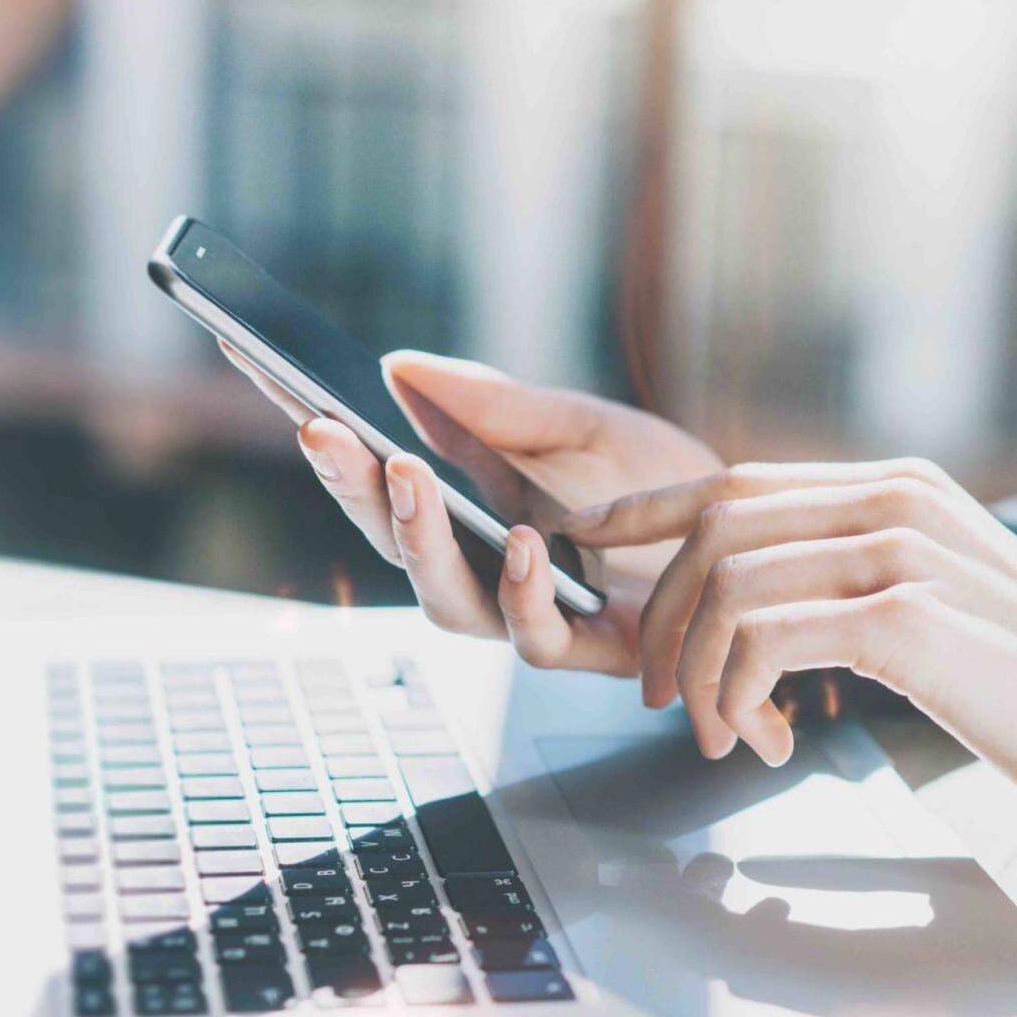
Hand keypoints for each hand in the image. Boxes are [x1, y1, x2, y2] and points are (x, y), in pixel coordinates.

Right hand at [221, 343, 722, 673]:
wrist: (757, 532)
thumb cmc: (663, 481)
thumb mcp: (578, 422)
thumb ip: (494, 404)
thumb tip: (396, 366)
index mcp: (471, 510)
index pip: (376, 480)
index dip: (320, 440)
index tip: (259, 374)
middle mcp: (488, 570)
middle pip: (392, 546)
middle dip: (350, 489)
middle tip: (324, 431)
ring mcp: (536, 614)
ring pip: (448, 602)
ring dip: (419, 540)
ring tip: (406, 473)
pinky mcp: (598, 650)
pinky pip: (539, 638)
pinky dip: (522, 592)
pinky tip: (521, 543)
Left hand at [562, 459, 1016, 828]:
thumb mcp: (942, 603)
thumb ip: (863, 577)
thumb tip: (773, 601)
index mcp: (899, 489)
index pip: (741, 481)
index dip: (650, 509)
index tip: (589, 540)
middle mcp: (896, 499)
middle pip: (717, 526)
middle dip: (663, 614)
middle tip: (662, 695)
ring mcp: (901, 550)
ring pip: (729, 583)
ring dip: (698, 670)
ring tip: (720, 734)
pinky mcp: (904, 615)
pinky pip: (765, 638)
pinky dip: (736, 693)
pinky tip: (758, 735)